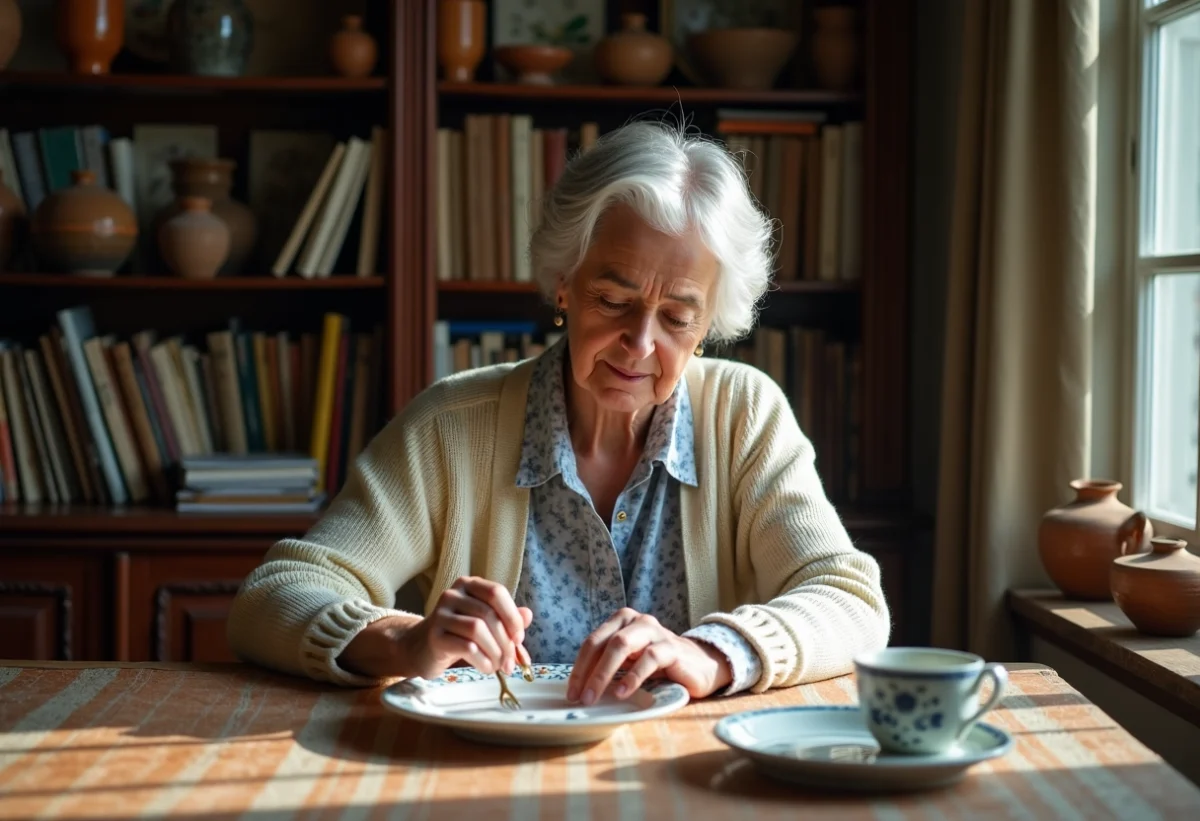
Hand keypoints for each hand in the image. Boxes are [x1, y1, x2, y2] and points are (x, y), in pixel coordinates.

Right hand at [399, 576, 532, 679]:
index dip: (512, 616)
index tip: (519, 639)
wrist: (422, 648)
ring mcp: (440, 614)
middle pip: (489, 614)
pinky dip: (483, 660)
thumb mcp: (485, 624)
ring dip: (495, 652)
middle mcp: (453, 594)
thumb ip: (507, 620)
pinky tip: (486, 668)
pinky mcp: (434, 636)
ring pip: (478, 630)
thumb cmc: (459, 635)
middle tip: (511, 662)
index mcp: (468, 585)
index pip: (496, 592)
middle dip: (506, 641)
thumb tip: (528, 616)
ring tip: (498, 666)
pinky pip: (466, 647)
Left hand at [566, 608, 732, 703]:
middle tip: (580, 698)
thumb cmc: (659, 664)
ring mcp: (655, 632)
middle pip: (604, 643)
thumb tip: (579, 687)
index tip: (571, 693)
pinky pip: (649, 658)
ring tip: (594, 697)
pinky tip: (622, 692)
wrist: (699, 665)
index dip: (578, 668)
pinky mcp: (672, 648)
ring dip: (604, 673)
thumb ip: (608, 664)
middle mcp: (637, 621)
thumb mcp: (630, 661)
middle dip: (587, 672)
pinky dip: (632, 676)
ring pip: (622, 645)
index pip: (592, 643)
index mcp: (621, 621)